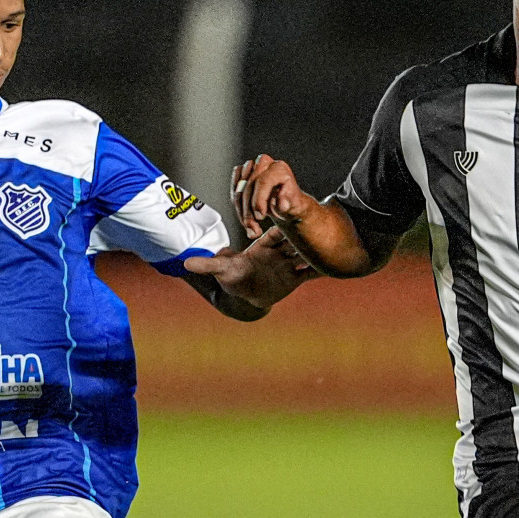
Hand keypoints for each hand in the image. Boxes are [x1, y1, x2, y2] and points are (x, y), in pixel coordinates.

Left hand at [185, 226, 315, 311]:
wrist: (247, 294)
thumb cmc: (233, 277)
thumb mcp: (221, 270)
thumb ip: (208, 264)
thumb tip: (186, 262)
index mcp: (263, 245)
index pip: (275, 234)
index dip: (283, 228)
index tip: (290, 223)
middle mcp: (278, 251)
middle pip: (294, 241)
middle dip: (303, 237)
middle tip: (313, 233)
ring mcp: (289, 263)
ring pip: (305, 255)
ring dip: (314, 252)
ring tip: (328, 251)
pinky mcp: (296, 277)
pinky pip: (310, 273)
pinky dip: (320, 270)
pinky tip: (332, 268)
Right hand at [231, 154, 317, 240]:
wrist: (286, 205)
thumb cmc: (291, 204)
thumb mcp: (294, 206)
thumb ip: (288, 203)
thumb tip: (282, 204)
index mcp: (279, 168)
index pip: (263, 181)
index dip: (259, 200)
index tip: (260, 216)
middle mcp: (265, 163)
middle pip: (249, 187)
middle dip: (249, 211)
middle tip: (254, 228)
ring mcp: (252, 167)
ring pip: (239, 190)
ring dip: (242, 212)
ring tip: (251, 227)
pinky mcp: (242, 174)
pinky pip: (234, 191)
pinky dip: (238, 207)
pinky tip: (245, 218)